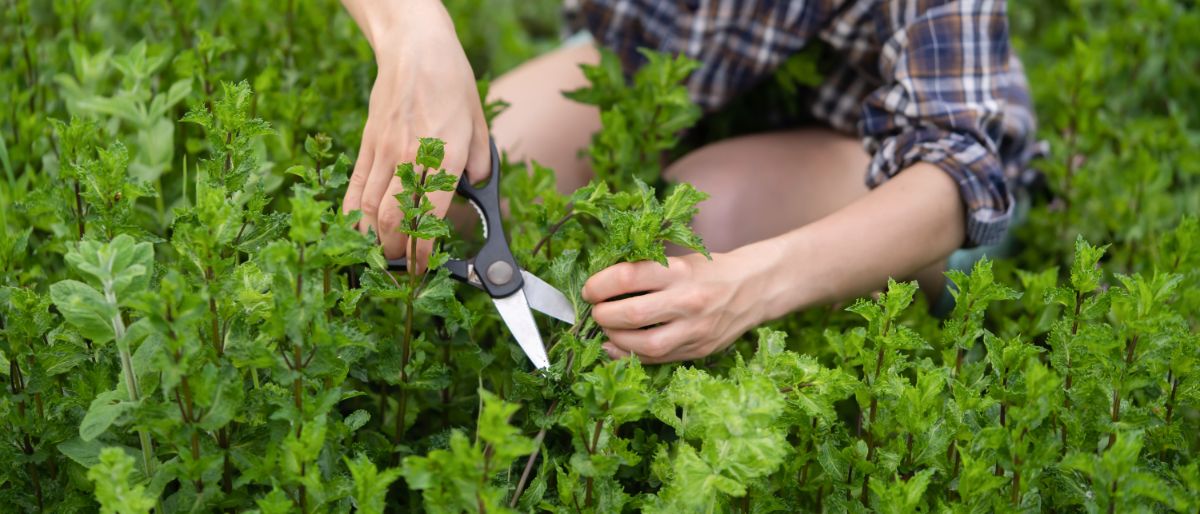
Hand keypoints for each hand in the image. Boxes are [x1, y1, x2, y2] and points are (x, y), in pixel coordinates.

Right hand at [340, 0, 490, 269]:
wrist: (414, 49)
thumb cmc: (451, 83)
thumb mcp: (479, 122)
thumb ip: (478, 161)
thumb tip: (476, 186)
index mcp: (445, 153)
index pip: (430, 212)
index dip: (424, 247)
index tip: (424, 267)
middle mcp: (412, 156)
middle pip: (394, 217)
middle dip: (397, 251)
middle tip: (403, 269)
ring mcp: (385, 150)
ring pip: (369, 207)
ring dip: (374, 239)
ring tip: (382, 258)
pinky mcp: (367, 144)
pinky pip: (355, 186)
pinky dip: (352, 214)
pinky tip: (356, 233)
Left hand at [581, 252, 775, 362]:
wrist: (754, 288)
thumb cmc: (709, 270)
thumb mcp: (680, 260)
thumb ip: (646, 272)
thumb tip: (602, 286)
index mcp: (679, 271)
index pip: (628, 276)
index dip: (599, 284)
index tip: (590, 289)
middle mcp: (687, 300)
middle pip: (631, 314)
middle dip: (603, 315)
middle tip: (596, 311)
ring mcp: (694, 329)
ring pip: (643, 344)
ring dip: (614, 339)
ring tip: (607, 329)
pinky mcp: (698, 350)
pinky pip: (656, 359)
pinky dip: (630, 355)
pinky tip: (617, 347)